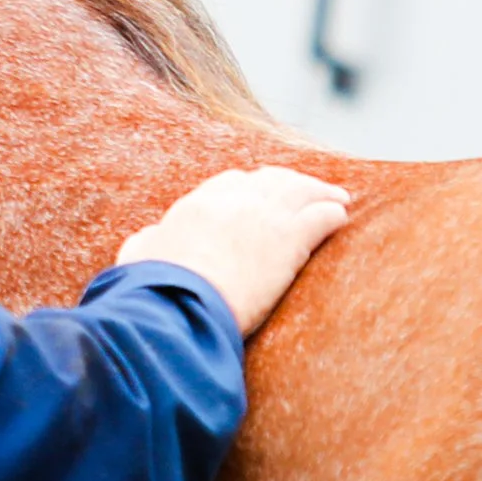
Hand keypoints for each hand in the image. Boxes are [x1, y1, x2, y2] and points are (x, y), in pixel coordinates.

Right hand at [115, 166, 350, 335]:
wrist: (176, 301)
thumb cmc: (151, 285)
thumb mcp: (139, 254)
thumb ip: (148, 241)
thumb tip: (151, 237)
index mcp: (196, 205)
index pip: (231, 183)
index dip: (249, 188)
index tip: (259, 195)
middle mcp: (232, 202)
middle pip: (270, 179)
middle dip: (289, 183)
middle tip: (305, 190)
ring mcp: (262, 217)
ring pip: (301, 192)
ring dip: (320, 192)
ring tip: (337, 198)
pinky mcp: (288, 240)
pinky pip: (320, 217)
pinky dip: (332, 213)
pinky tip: (341, 216)